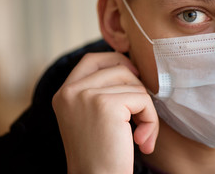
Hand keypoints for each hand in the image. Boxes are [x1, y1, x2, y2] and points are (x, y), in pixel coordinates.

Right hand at [52, 52, 158, 173]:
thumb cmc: (100, 154)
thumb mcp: (90, 117)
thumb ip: (101, 91)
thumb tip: (131, 67)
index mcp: (64, 93)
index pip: (91, 59)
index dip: (116, 60)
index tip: (134, 75)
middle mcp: (70, 91)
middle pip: (117, 68)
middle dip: (137, 89)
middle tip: (139, 116)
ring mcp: (86, 96)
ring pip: (134, 84)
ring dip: (145, 110)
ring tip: (141, 134)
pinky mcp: (106, 104)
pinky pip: (142, 99)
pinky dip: (150, 120)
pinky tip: (142, 141)